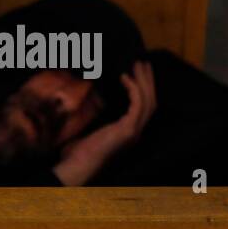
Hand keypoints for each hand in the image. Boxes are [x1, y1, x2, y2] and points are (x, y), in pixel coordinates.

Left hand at [53, 61, 155, 185]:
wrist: (77, 166)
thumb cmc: (78, 152)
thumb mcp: (89, 131)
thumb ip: (94, 118)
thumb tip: (86, 102)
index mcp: (128, 132)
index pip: (144, 107)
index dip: (144, 89)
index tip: (138, 72)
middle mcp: (135, 131)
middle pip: (151, 101)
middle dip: (148, 80)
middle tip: (143, 62)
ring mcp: (134, 131)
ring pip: (148, 100)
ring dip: (144, 80)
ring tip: (139, 64)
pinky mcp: (128, 129)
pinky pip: (137, 104)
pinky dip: (133, 88)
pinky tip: (124, 77)